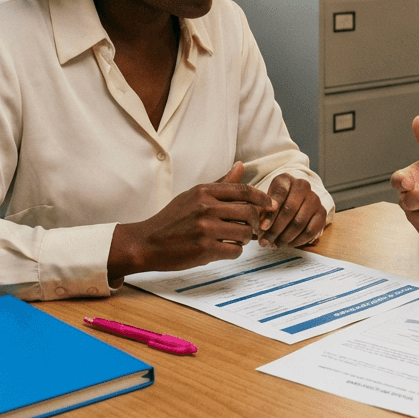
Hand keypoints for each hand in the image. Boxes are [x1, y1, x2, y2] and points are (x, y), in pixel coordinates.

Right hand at [108, 162, 275, 278]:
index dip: (262, 198)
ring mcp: (205, 228)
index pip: (243, 191)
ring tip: (233, 239)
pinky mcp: (205, 249)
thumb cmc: (172, 219)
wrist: (147, 242)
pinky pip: (235, 251)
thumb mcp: (193, 195)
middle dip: (254, 222)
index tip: (271, 205)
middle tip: (249, 228)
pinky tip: (224, 249)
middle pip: (249, 213)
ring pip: (244, 233)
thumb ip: (220, 183)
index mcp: (204, 191)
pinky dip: (234, 252)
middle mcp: (206, 207)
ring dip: (244, 239)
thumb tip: (241, 166)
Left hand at [259, 173, 326, 247]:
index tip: (262, 227)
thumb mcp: (265, 202)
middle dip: (276, 229)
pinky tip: (288, 244)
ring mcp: (315, 199)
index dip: (270, 213)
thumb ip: (262, 212)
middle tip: (266, 241)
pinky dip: (298, 241)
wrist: (294, 200)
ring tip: (275, 244)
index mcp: (286, 179)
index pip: (279, 194)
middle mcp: (303, 186)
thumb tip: (263, 228)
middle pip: (290, 209)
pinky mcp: (322, 213)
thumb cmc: (275, 202)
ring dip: (286, 237)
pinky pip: (311, 231)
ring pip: (300, 222)